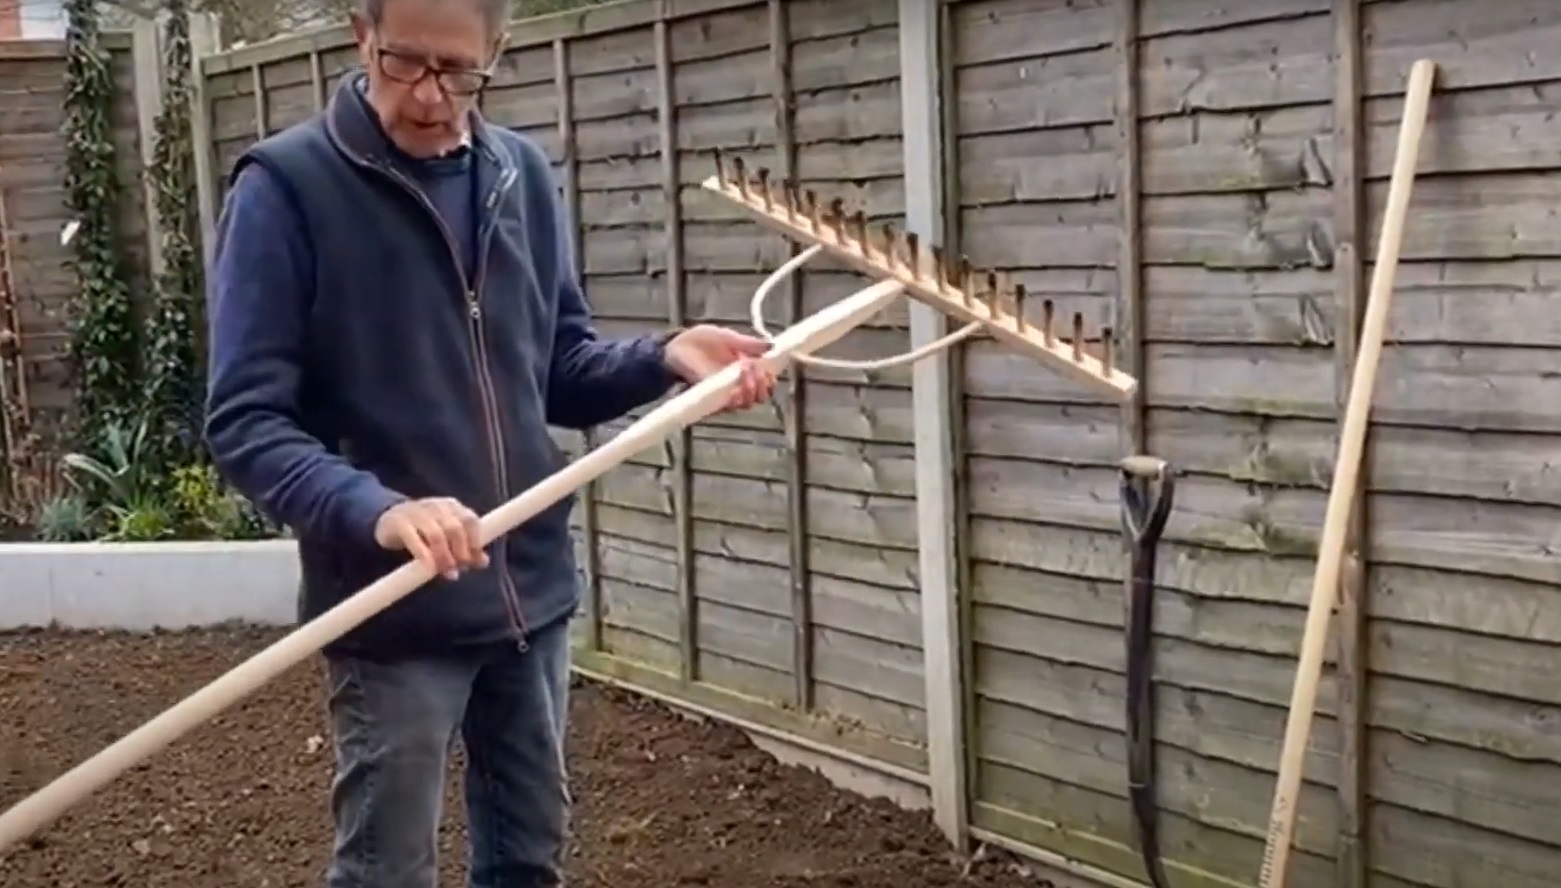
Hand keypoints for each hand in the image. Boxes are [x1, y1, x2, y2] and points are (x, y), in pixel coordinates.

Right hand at [373, 497, 489, 580]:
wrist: (388, 519)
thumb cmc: (424, 530)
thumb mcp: (447, 536)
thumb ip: (466, 547)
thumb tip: (484, 562)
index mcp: (452, 506)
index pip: (470, 520)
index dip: (475, 543)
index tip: (475, 562)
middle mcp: (436, 506)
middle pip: (454, 528)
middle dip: (460, 552)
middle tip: (459, 570)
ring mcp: (416, 512)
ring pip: (436, 534)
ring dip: (444, 556)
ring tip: (448, 574)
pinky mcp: (399, 523)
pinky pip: (413, 538)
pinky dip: (424, 555)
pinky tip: (429, 568)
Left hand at [663, 324, 776, 412]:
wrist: (675, 347)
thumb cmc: (699, 341)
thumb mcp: (727, 337)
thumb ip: (748, 344)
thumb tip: (772, 346)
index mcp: (745, 371)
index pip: (766, 384)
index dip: (771, 380)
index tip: (768, 369)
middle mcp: (737, 386)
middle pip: (760, 397)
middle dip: (763, 385)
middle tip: (756, 370)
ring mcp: (724, 394)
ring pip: (747, 403)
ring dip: (751, 389)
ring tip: (744, 371)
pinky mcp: (710, 400)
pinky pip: (728, 406)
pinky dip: (735, 398)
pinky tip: (735, 386)